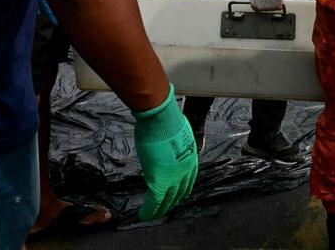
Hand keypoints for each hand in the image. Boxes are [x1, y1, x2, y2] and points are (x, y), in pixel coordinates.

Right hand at [132, 84, 197, 220]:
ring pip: (167, 200)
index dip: (181, 190)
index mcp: (191, 158)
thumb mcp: (177, 135)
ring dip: (159, 210)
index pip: (188, 180)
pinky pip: (154, 201)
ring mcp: (174, 177)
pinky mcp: (160, 180)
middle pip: (179, 193)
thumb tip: (167, 146)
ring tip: (152, 215)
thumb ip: (174, 146)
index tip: (176, 197)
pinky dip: (149, 211)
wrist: (162, 119)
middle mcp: (185, 170)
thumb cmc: (167, 120)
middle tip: (163, 209)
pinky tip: (143, 215)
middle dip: (171, 203)